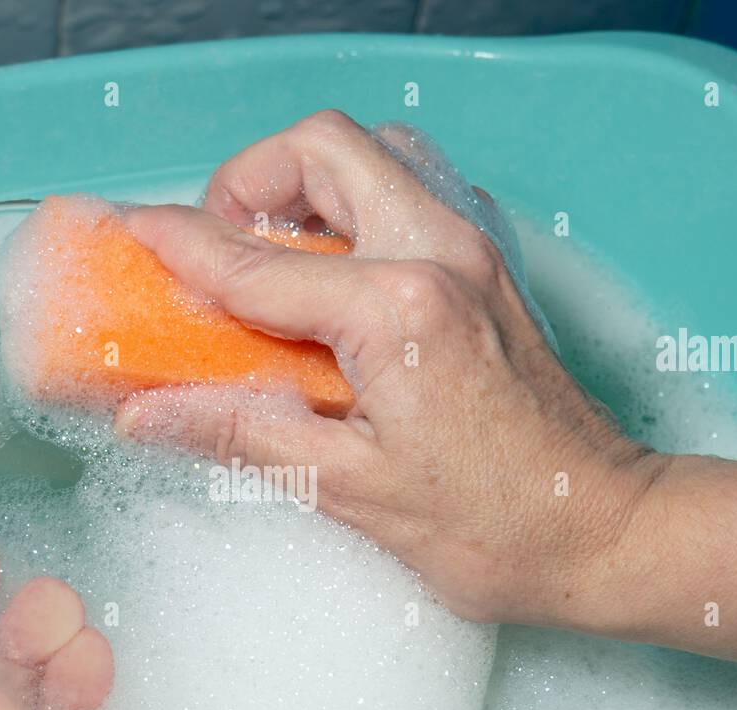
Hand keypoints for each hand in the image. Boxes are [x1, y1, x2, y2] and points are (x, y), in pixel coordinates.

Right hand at [114, 110, 665, 625]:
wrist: (607, 532)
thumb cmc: (500, 527)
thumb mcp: (352, 489)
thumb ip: (241, 433)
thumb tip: (149, 413)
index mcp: (398, 309)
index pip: (255, 263)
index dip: (177, 248)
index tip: (128, 235)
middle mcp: (440, 254)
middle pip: (322, 149)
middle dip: (249, 183)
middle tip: (218, 254)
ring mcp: (474, 253)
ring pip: (373, 156)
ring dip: (308, 187)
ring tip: (273, 263)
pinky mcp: (489, 270)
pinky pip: (410, 195)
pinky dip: (356, 211)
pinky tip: (334, 283)